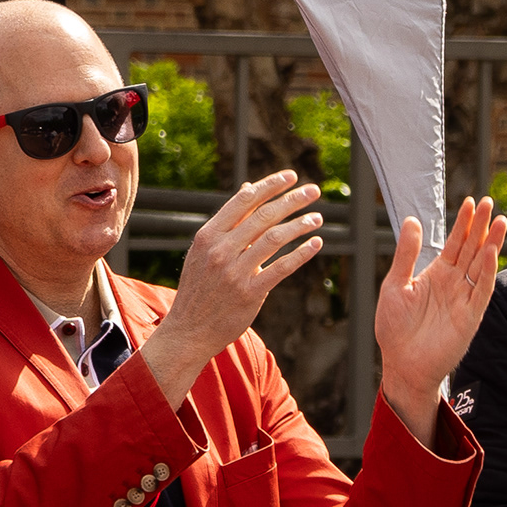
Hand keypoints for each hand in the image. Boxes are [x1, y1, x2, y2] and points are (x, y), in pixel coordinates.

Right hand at [143, 172, 326, 402]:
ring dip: (300, 225)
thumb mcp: (205, 250)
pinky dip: (301, 253)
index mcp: (208, 236)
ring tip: (318, 218)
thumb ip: (230, 222)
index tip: (291, 176)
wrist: (188, 329)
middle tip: (314, 190)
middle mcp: (220, 250)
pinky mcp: (249, 293)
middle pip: (263, 216)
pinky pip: (281, 268)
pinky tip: (316, 243)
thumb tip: (248, 188)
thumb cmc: (201, 287)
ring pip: (275, 238)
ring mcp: (234, 272)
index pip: (243, 201)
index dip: (269, 186)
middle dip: (292, 200)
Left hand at [373, 197, 506, 451]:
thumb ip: (406, 254)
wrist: (402, 364)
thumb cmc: (395, 329)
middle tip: (489, 202)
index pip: (455, 243)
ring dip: (490, 244)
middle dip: (480, 226)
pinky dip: (487, 272)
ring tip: (500, 221)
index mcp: (436, 275)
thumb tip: (412, 220)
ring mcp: (464, 299)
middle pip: (472, 249)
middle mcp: (454, 284)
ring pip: (481, 266)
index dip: (463, 223)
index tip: (471, 202)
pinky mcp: (470, 317)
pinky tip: (490, 253)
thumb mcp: (394, 285)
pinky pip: (481, 291)